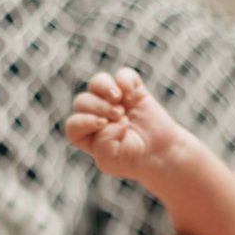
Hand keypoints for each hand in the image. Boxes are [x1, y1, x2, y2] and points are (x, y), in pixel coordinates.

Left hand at [64, 68, 184, 181]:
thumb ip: (100, 141)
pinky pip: (122, 75)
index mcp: (86, 135)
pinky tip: (132, 96)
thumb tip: (113, 118)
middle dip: (99, 106)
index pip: (73, 124)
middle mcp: (96, 115)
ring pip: (97, 82)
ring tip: (118, 99)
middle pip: (82, 101)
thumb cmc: (132, 159)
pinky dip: (125, 81)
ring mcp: (113, 101)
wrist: (161, 153)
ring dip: (105, 88)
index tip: (103, 124)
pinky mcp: (131, 91)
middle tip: (118, 116)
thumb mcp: (110, 160)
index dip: (84, 120)